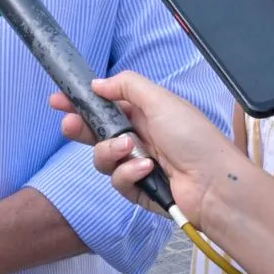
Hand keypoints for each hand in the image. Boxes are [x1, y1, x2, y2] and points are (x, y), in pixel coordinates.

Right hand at [50, 71, 239, 222]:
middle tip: (70, 126)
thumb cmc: (193, 137)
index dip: (82, 103)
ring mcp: (137, 165)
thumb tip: (98, 83)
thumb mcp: (160, 100)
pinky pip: (117, 180)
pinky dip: (128, 173)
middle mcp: (140, 138)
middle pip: (97, 132)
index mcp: (146, 113)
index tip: (59, 101)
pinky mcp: (138, 190)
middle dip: (82, 128)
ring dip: (111, 151)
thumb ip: (126, 86)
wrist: (214, 184)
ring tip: (130, 149)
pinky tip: (146, 170)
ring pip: (102, 158)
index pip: (106, 105)